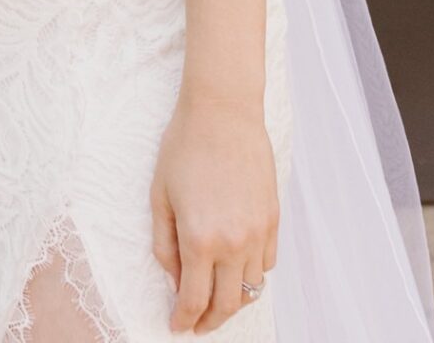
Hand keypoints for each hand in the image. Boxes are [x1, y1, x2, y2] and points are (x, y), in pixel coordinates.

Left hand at [151, 90, 278, 332]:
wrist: (223, 112)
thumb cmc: (184, 146)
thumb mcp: (160, 195)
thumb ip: (164, 243)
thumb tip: (173, 278)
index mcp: (199, 239)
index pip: (194, 299)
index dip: (184, 320)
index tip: (177, 328)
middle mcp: (233, 243)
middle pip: (227, 305)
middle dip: (210, 322)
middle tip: (197, 325)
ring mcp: (258, 233)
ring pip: (251, 289)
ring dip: (234, 302)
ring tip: (217, 300)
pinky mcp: (273, 219)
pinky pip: (267, 264)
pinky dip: (252, 275)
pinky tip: (238, 270)